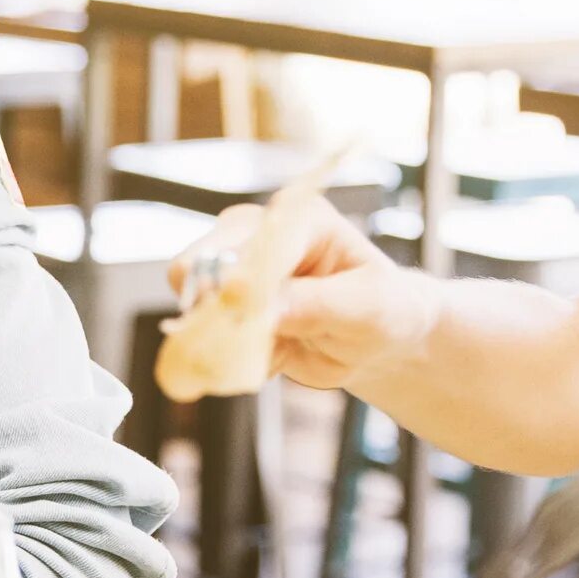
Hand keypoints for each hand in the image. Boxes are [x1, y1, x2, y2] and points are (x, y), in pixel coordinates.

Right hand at [165, 186, 432, 389]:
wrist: (381, 344)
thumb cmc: (385, 310)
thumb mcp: (364, 307)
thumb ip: (314, 304)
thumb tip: (260, 307)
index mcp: (294, 218)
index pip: (246, 240)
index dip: (234, 278)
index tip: (240, 311)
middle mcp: (255, 237)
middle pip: (197, 264)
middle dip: (216, 312)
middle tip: (251, 341)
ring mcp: (235, 275)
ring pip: (193, 308)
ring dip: (227, 342)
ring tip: (280, 351)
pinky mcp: (227, 310)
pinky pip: (205, 340)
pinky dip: (236, 359)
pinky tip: (278, 356)